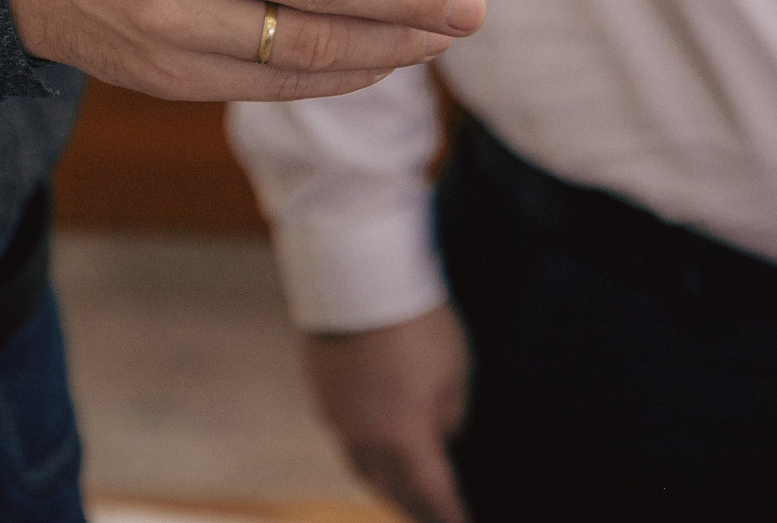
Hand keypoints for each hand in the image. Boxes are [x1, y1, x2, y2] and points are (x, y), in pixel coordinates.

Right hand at [307, 306, 469, 522]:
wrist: (357, 277)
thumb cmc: (416, 321)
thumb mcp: (455, 370)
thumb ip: (449, 413)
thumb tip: (438, 433)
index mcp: (406, 439)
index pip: (433, 496)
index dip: (449, 516)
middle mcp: (367, 438)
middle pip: (390, 490)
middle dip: (413, 508)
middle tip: (430, 515)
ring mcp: (338, 416)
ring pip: (361, 466)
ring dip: (384, 482)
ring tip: (400, 487)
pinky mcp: (321, 391)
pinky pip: (344, 435)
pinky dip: (363, 446)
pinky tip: (372, 437)